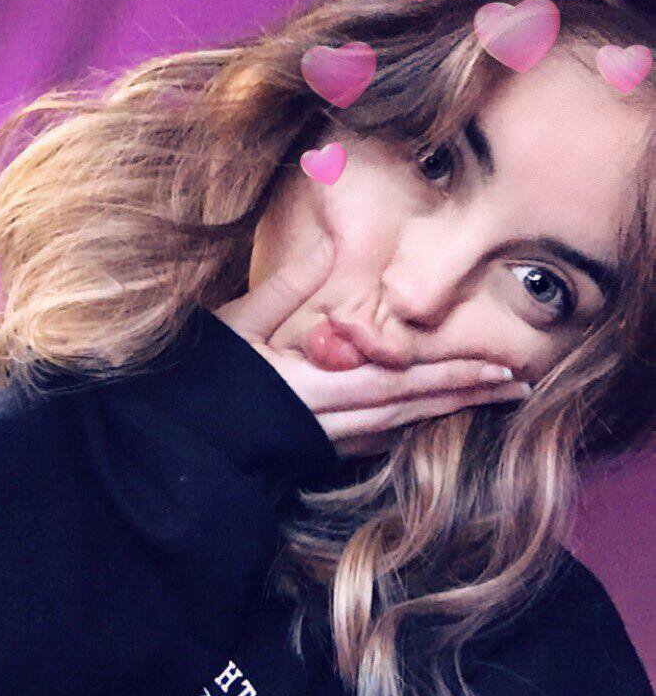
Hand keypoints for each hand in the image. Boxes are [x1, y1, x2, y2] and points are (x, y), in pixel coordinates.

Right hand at [213, 237, 530, 458]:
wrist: (175, 449)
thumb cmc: (201, 382)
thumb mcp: (239, 324)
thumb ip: (289, 286)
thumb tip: (327, 241)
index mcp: (320, 386)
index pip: (405, 380)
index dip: (455, 374)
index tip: (501, 369)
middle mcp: (335, 421)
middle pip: (415, 408)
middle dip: (468, 395)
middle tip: (519, 388)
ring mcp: (328, 444)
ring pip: (401, 427)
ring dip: (447, 411)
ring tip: (488, 400)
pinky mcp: (317, 454)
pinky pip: (376, 441)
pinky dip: (409, 428)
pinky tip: (427, 420)